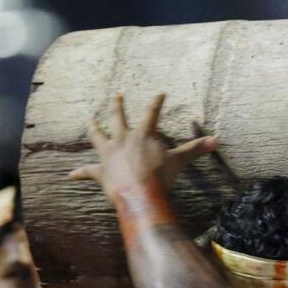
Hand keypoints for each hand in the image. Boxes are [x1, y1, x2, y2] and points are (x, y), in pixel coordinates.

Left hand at [69, 93, 216, 199]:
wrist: (140, 194)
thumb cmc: (160, 177)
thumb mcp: (179, 161)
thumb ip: (195, 150)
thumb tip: (216, 140)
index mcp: (142, 135)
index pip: (152, 113)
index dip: (157, 102)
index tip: (160, 93)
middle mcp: (122, 139)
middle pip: (117, 118)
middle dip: (117, 106)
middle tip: (116, 96)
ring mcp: (109, 154)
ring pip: (98, 137)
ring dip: (93, 129)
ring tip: (89, 121)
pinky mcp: (100, 171)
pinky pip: (88, 171)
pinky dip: (80, 173)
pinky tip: (71, 175)